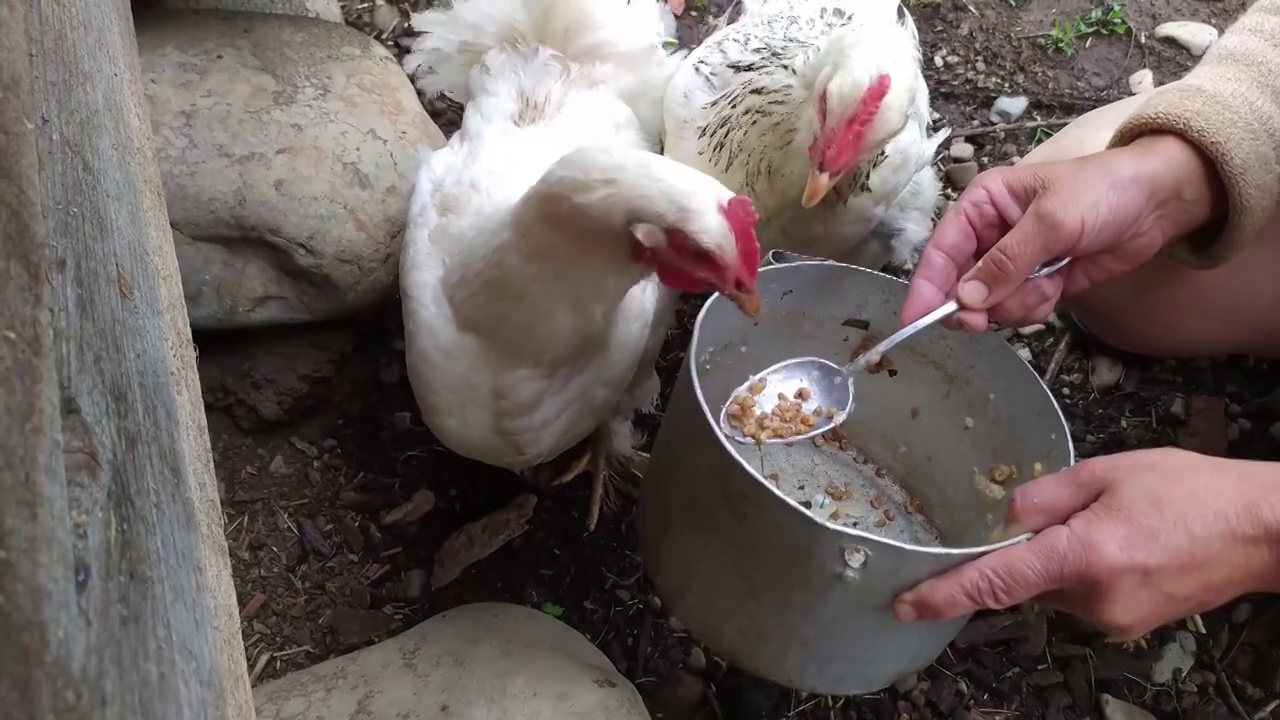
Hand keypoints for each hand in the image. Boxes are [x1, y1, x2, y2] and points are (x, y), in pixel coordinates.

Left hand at [892, 448, 1279, 639]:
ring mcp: (1114, 620)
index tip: (907, 606)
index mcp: (1082, 557)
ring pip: (1054, 588)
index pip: (995, 582)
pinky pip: (1083, 597)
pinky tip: (1126, 543)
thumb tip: (1000, 520)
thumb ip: (1042, 497)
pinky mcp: (1130, 626)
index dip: (946, 595)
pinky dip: (1086, 570)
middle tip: (1079, 511)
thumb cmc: (1191, 492)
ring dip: (1063, 557)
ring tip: (1118, 523)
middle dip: (1033, 547)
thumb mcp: (1108, 473)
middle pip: (1025, 580)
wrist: (1263, 531)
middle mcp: (1093, 600)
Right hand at [902, 133, 1225, 330]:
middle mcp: (991, 235)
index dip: (927, 286)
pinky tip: (1058, 290)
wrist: (1160, 202)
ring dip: (1013, 305)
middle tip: (983, 320)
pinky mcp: (1039, 282)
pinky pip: (1018, 309)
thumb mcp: (1051, 221)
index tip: (915, 320)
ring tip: (1047, 288)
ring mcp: (1015, 262)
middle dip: (975, 303)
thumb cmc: (1102, 192)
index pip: (942, 250)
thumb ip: (1006, 263)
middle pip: (960, 283)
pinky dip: (1034, 308)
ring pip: (989, 302)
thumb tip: (964, 299)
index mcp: (982, 205)